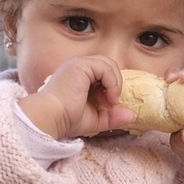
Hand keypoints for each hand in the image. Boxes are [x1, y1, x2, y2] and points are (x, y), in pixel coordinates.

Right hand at [17, 55, 136, 140]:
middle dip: (116, 83)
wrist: (51, 118)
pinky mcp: (80, 65)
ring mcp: (78, 63)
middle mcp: (78, 66)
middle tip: (113, 102)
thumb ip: (112, 116)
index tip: (111, 104)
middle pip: (108, 64)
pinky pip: (105, 67)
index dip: (112, 86)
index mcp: (79, 75)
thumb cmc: (65, 119)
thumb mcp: (95, 119)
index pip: (103, 72)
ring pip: (109, 64)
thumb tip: (133, 115)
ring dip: (116, 83)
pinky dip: (112, 82)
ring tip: (111, 101)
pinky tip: (109, 97)